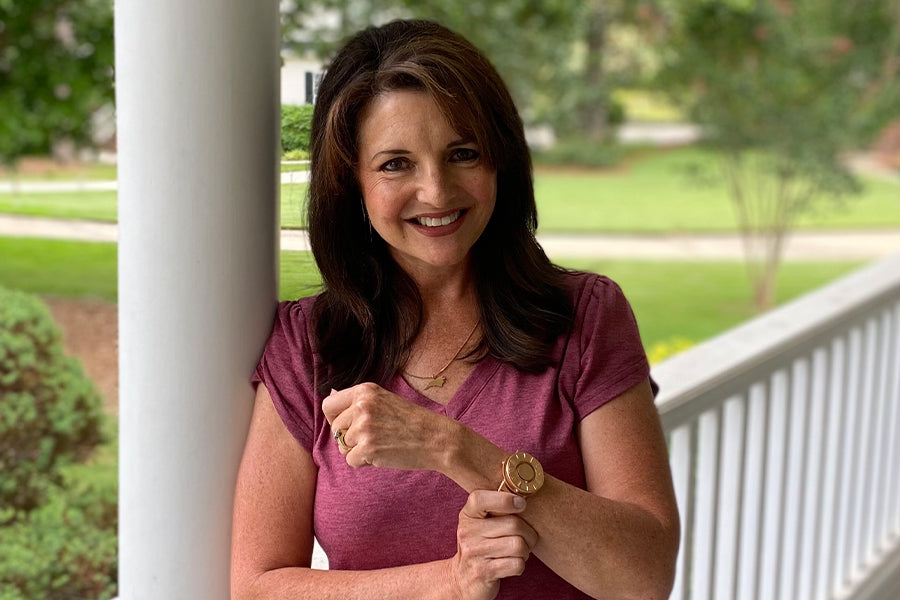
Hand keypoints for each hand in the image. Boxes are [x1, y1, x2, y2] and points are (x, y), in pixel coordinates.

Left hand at [322, 383, 456, 470]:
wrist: (436, 438)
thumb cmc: (412, 422)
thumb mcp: (384, 401)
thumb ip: (358, 402)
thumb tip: (330, 396)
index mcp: (365, 391)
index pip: (329, 404)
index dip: (334, 419)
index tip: (346, 426)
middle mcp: (361, 406)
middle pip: (335, 429)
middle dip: (347, 439)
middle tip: (371, 439)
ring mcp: (364, 427)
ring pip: (343, 447)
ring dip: (358, 451)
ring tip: (382, 444)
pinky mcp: (368, 447)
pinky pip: (351, 461)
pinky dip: (365, 463)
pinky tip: (383, 454)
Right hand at [446, 490, 537, 599]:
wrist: (461, 579)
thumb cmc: (479, 545)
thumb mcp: (479, 523)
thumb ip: (496, 509)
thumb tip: (525, 496)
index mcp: (468, 515)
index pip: (480, 499)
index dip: (505, 499)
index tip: (521, 504)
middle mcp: (468, 532)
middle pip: (513, 525)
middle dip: (529, 533)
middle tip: (526, 538)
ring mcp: (474, 553)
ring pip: (518, 545)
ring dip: (526, 550)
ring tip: (519, 552)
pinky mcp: (484, 572)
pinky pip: (516, 564)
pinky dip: (520, 565)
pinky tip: (512, 564)